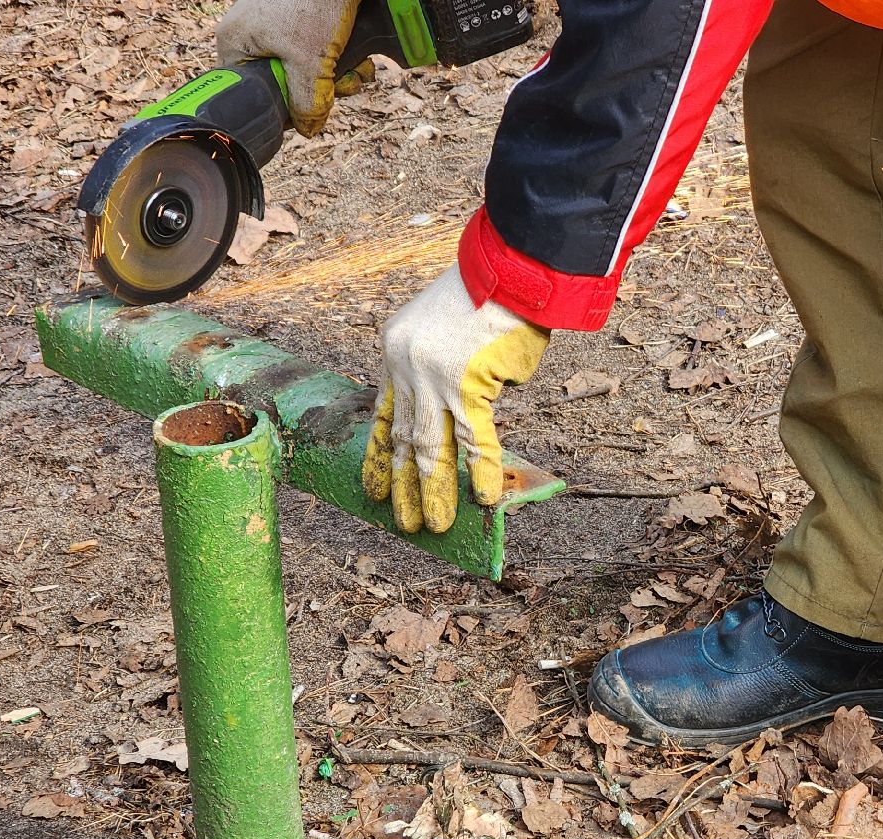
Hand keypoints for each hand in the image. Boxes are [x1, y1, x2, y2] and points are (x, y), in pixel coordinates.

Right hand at [216, 0, 374, 137]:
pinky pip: (317, 50)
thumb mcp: (310, 62)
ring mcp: (276, 24)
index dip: (279, 108)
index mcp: (236, 43)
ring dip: (337, 77)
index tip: (305, 112)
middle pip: (283, 83)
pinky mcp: (300, 18)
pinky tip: (359, 57)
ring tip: (354, 69)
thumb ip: (306, 101)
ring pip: (306, 69)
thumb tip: (306, 129)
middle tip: (339, 87)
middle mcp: (251, 33)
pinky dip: (340, 57)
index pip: (248, 93)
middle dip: (319, 91)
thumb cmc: (314, 2)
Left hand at [362, 268, 549, 532]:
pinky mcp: (468, 385)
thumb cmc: (487, 295)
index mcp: (395, 353)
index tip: (374, 489)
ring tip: (435, 525)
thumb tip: (464, 414)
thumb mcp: (444, 329)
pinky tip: (481, 497)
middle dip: (404, 485)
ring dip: (434, 490)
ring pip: (432, 446)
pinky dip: (478, 470)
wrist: (508, 270)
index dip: (380, 457)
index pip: (383, 415)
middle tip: (403, 521)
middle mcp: (406, 368)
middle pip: (405, 438)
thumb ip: (443, 371)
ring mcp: (434, 379)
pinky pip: (475, 439)